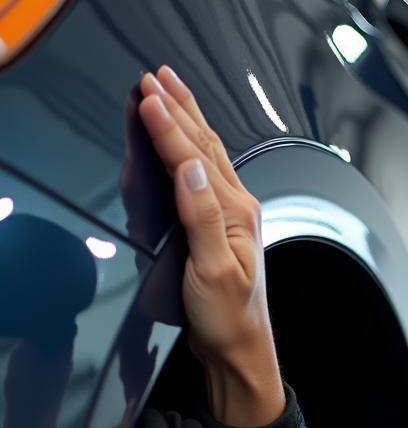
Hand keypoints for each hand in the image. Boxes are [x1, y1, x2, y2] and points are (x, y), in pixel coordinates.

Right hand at [138, 66, 284, 425]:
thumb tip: (189, 170)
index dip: (168, 125)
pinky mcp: (222, 230)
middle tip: (155, 76)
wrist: (240, 351)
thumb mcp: (213, 272)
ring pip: (208, 156)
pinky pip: (206, 175)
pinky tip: (186, 143)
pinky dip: (191, 148)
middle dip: (179, 108)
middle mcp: (238, 209)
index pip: (195, 158)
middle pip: (205, 146)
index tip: (146, 95)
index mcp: (236, 214)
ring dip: (187, 121)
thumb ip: (202, 218)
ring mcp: (232, 218)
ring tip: (170, 92)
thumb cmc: (229, 319)